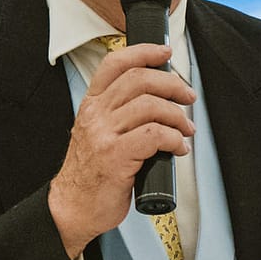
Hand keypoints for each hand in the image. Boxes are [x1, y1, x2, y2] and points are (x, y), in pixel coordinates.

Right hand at [49, 42, 196, 259]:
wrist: (72, 208)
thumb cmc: (92, 174)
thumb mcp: (98, 134)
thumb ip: (120, 115)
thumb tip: (160, 101)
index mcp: (92, 105)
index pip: (115, 64)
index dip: (144, 52)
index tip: (165, 53)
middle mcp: (96, 115)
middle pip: (140, 80)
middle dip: (172, 85)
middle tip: (188, 96)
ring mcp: (104, 135)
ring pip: (150, 106)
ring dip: (178, 116)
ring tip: (186, 130)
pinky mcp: (116, 157)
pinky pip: (154, 136)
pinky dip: (173, 139)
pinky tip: (178, 148)